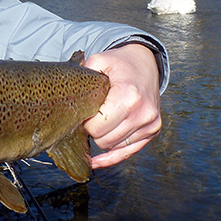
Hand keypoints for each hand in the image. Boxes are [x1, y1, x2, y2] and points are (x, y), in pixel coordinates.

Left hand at [82, 43, 161, 168]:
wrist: (145, 63)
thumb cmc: (119, 64)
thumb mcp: (99, 60)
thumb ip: (82, 76)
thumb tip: (67, 97)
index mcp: (129, 96)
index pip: (97, 128)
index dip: (85, 121)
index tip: (85, 111)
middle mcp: (143, 113)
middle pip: (104, 140)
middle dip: (93, 130)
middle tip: (92, 115)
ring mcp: (151, 124)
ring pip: (114, 147)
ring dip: (104, 137)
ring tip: (103, 119)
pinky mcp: (153, 131)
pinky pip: (127, 153)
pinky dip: (111, 156)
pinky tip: (96, 160)